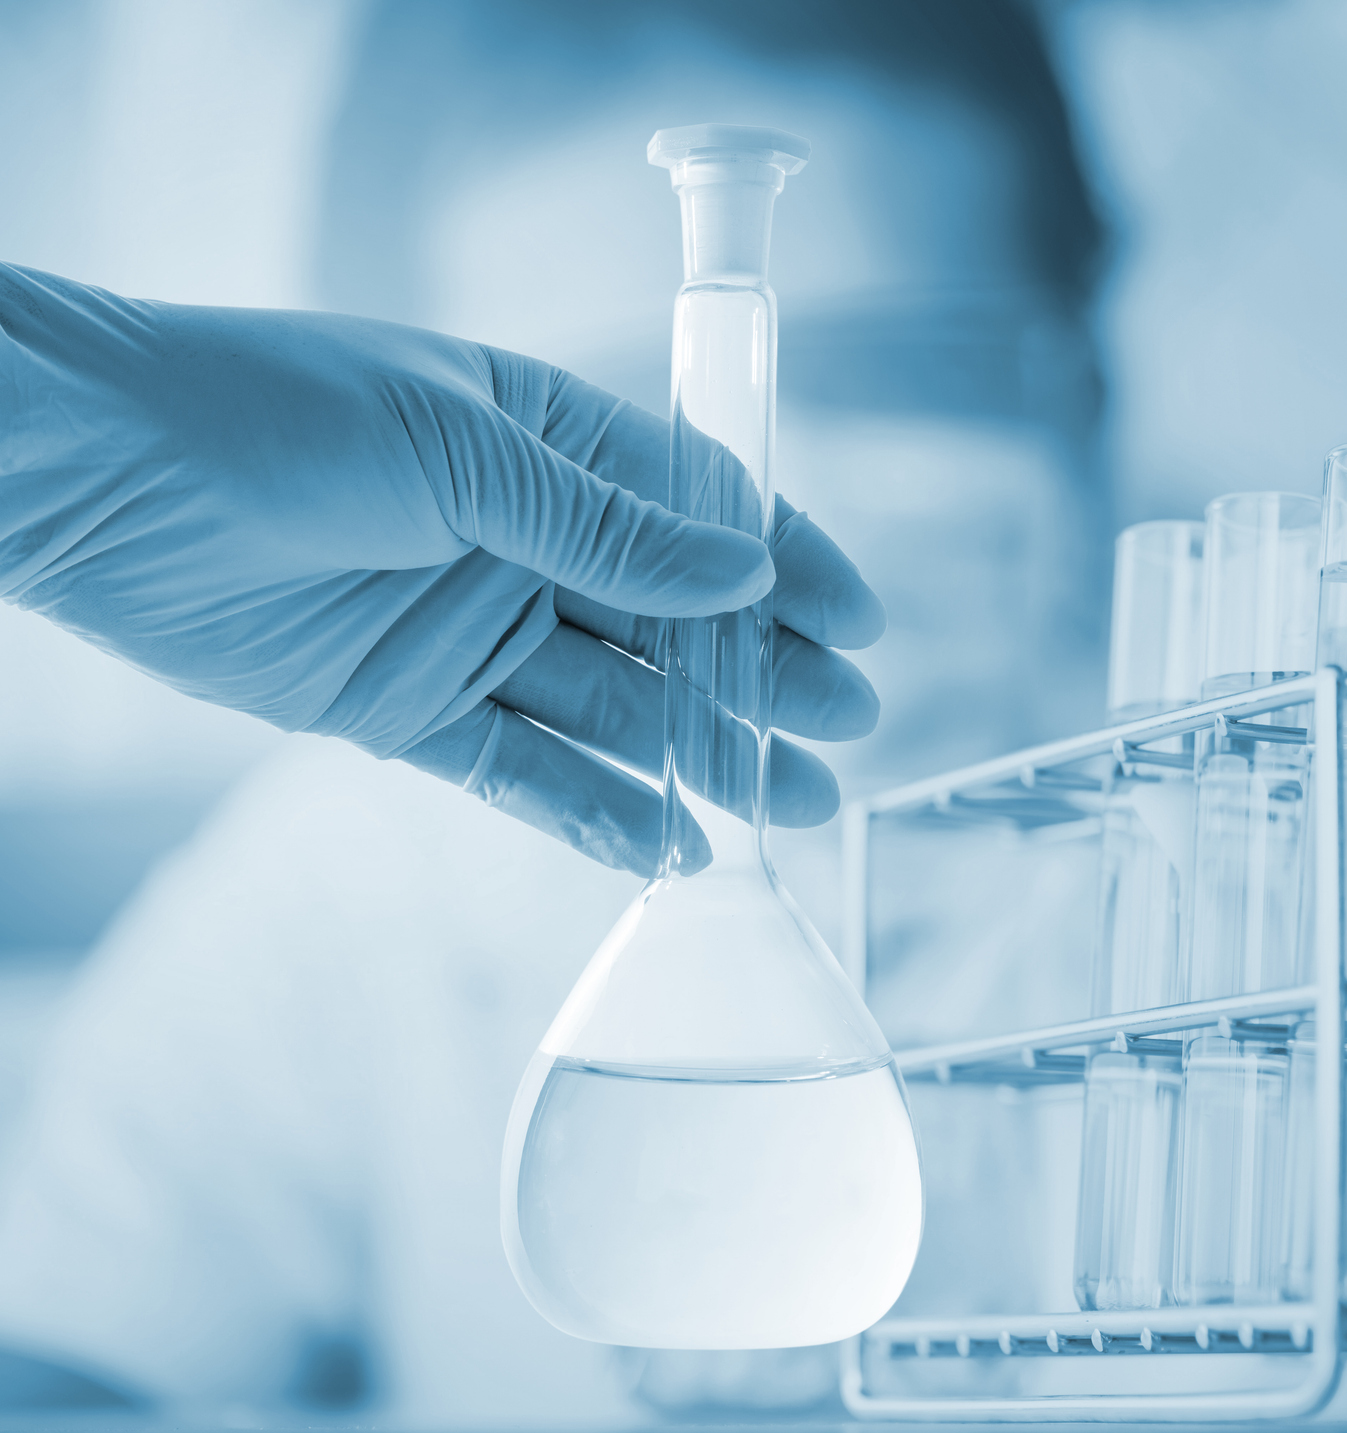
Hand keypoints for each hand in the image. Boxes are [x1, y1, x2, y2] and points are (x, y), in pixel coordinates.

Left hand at [0, 264, 881, 874]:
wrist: (94, 479)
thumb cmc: (274, 413)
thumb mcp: (461, 452)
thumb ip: (604, 526)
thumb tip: (741, 574)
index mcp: (548, 439)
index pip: (701, 507)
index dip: (786, 562)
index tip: (863, 621)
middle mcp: (524, 535)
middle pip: (675, 619)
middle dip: (765, 674)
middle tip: (845, 729)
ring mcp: (471, 626)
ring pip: (616, 704)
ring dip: (701, 754)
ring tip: (788, 805)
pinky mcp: (410, 708)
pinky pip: (523, 768)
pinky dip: (592, 810)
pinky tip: (668, 848)